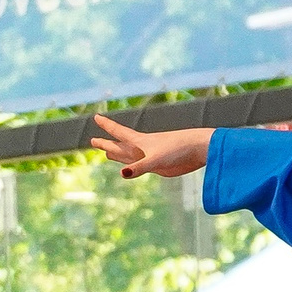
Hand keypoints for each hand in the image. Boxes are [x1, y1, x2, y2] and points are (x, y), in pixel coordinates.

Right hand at [90, 114, 212, 179]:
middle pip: (120, 145)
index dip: (107, 126)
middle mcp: (143, 148)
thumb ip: (139, 167)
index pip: (119, 132)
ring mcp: (150, 157)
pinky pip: (139, 165)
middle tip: (92, 140)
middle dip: (107, 143)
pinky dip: (131, 166)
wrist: (199, 150)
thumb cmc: (178, 149)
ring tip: (107, 152)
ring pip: (128, 155)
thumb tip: (122, 174)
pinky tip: (129, 167)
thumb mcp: (156, 159)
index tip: (96, 117)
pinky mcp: (159, 165)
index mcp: (141, 142)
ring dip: (117, 153)